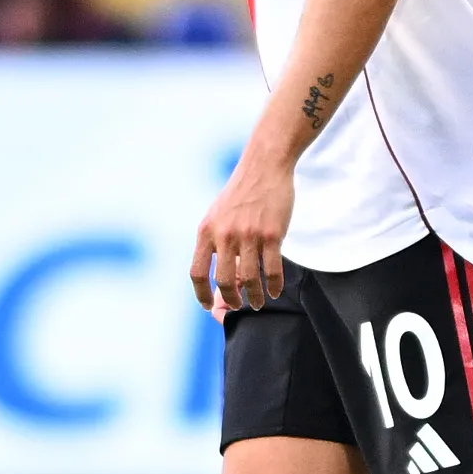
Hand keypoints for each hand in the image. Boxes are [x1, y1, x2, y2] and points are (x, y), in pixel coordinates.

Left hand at [188, 146, 295, 315]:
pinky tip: (274, 291)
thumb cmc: (241, 194)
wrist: (264, 167)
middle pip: (224, 281)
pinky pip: (272, 269)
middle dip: (232, 300)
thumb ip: (217, 244)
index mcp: (206, 231)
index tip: (208, 307)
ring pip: (250, 279)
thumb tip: (225, 279)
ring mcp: (249, 234)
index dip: (201, 294)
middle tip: (239, 306)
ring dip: (254, 297)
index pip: (198, 272)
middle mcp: (225, 234)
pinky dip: (273, 285)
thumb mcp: (218, 216)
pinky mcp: (272, 234)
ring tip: (258, 302)